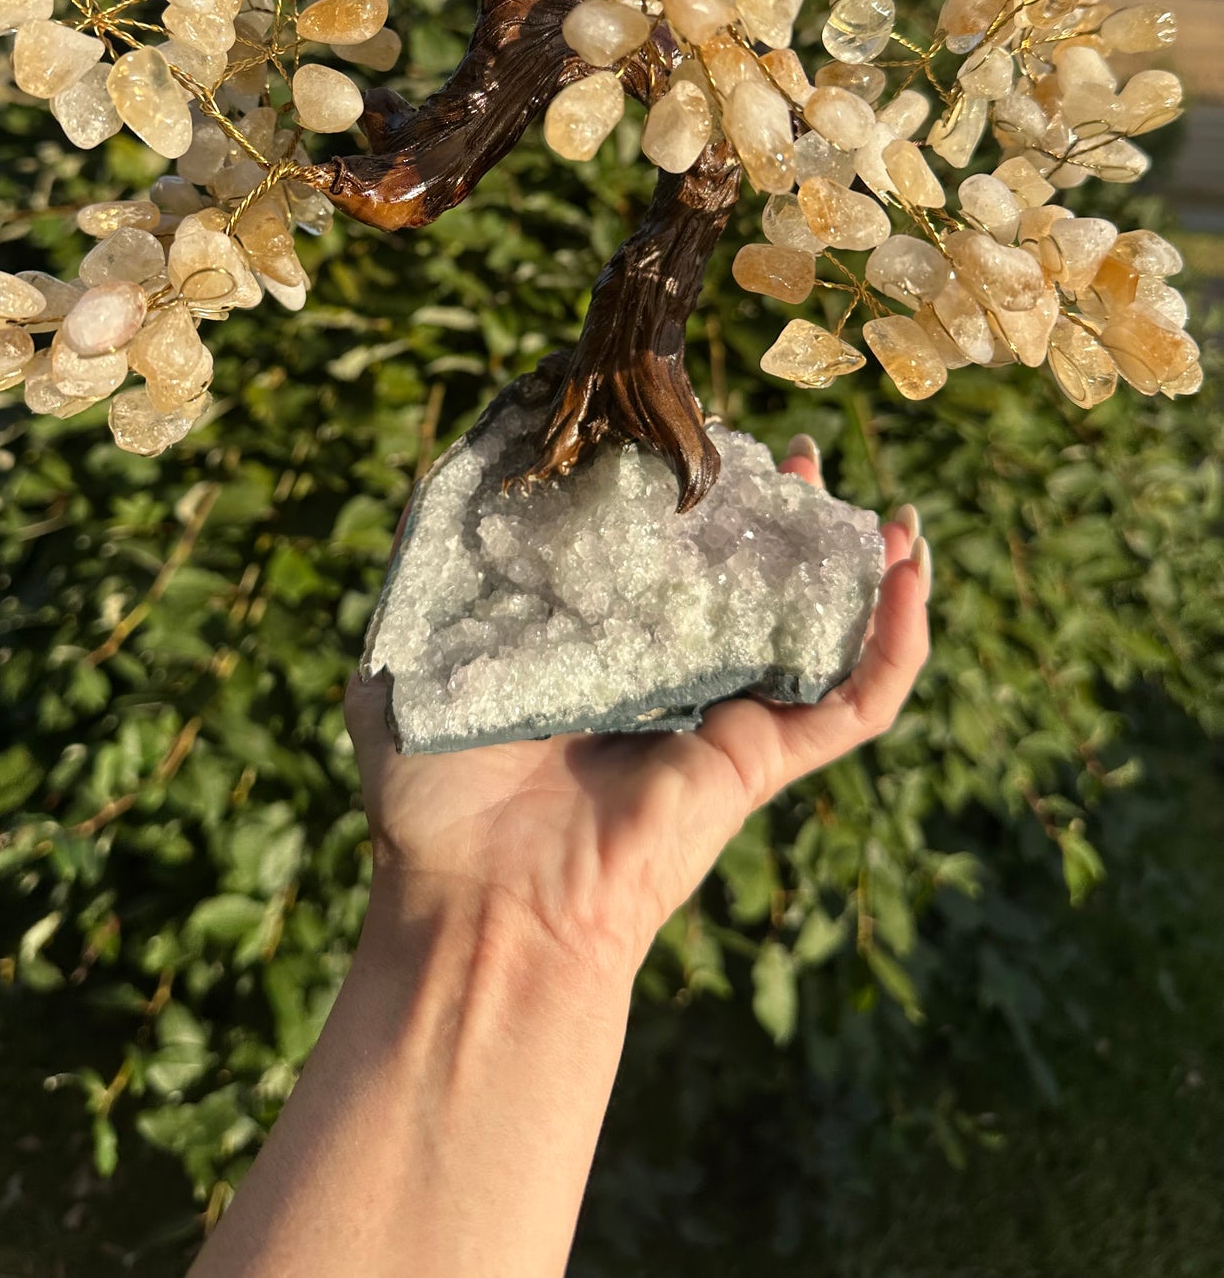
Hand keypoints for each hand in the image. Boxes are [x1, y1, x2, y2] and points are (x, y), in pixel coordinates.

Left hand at [346, 438, 930, 977]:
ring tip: (884, 507)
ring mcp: (723, 717)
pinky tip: (915, 569)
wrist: (480, 899)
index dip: (691, 493)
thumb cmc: (434, 785)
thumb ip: (434, 552)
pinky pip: (855, 701)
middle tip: (802, 454)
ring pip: (819, 630)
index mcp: (595, 645)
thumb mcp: (414, 644)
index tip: (698, 428)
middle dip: (786, 517)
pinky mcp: (762, 760)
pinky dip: (899, 639)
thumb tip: (459, 455)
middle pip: (750, 582)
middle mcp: (666, 676)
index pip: (661, 555)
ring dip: (860, 566)